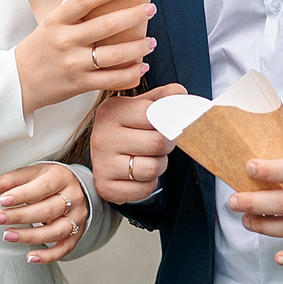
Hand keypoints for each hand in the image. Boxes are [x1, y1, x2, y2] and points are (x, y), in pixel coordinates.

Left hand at [0, 162, 88, 264]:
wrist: (77, 189)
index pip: (42, 187)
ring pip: (55, 231)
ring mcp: (77, 218)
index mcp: (62, 178)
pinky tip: (30, 257)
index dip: (22, 195)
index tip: (2, 200)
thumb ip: (12, 180)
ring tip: (7, 235)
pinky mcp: (76, 235)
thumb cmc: (51, 181)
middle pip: (48, 210)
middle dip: (20, 216)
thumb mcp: (33, 173)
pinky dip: (47, 256)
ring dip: (30, 236)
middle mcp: (74, 198)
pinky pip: (64, 249)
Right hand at [13, 0, 156, 112]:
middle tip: (150, 9)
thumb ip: (74, 15)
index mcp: (56, 21)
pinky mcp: (79, 84)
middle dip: (134, 16)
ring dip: (138, 47)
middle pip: (106, 26)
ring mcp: (73, 64)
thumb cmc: (38, 50)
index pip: (84, 0)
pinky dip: (130, 74)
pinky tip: (142, 66)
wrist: (17, 82)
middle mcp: (65, 41)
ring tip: (151, 41)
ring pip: (113, 54)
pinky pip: (111, 79)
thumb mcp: (50, 25)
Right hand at [92, 84, 182, 205]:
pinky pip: (144, 189)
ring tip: (149, 158)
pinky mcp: (106, 187)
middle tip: (159, 143)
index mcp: (111, 110)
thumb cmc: (129, 128)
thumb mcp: (144, 105)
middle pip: (156, 143)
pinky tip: (139, 174)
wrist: (108, 156)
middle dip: (166, 145)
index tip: (168, 122)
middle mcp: (102, 136)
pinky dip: (149, 183)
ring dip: (159, 165)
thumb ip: (165, 96)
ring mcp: (101, 163)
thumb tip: (180, 94)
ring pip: (152, 168)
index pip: (152, 113)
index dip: (167, 120)